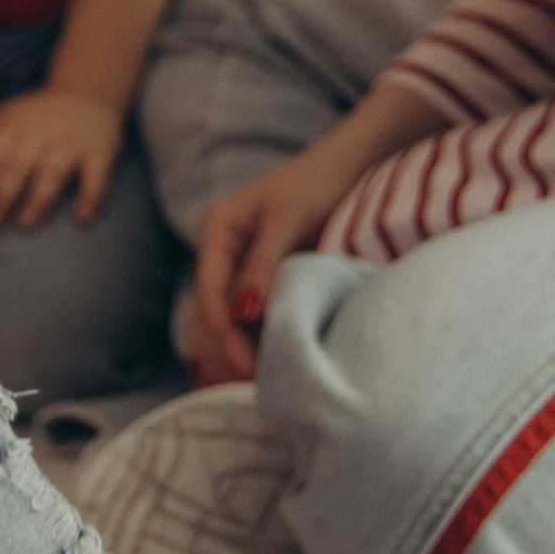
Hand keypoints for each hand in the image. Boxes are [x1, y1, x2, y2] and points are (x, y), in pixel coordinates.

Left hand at [0, 87, 122, 230]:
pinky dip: (90, 197)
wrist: (88, 94)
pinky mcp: (99, 151)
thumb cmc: (40, 114)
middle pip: (18, 163)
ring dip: (37, 199)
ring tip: (25, 223)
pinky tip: (82, 218)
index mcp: (16, 120)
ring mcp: (71, 140)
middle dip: (1, 194)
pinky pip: (96, 175)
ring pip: (52, 170)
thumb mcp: (7, 114)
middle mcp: (42, 128)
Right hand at [187, 151, 346, 382]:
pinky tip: (257, 370)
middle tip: (251, 387)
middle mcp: (218, 249)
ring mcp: (234, 265)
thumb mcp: (289, 219)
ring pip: (218, 319)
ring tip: (255, 386)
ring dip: (231, 352)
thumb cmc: (318, 184)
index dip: (225, 332)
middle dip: (225, 349)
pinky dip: (245, 343)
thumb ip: (264, 263)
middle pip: (207, 310)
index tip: (247, 366)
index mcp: (217, 227)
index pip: (209, 290)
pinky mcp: (254, 278)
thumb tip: (244, 314)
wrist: (346, 166)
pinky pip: (240, 317)